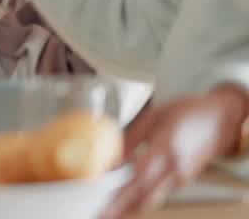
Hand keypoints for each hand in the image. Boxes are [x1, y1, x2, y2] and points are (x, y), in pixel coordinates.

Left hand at [104, 84, 248, 217]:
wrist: (220, 119)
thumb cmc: (187, 113)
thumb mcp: (153, 116)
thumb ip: (130, 138)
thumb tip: (111, 158)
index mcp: (166, 147)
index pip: (140, 177)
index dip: (120, 192)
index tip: (103, 200)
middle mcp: (175, 168)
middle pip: (144, 196)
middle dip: (121, 207)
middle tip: (102, 214)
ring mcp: (180, 178)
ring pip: (150, 200)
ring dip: (128, 207)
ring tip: (107, 211)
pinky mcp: (182, 182)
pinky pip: (157, 195)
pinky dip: (140, 201)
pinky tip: (124, 202)